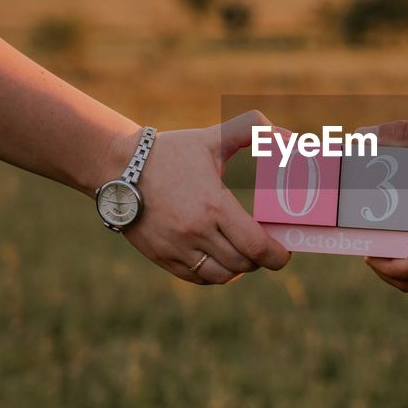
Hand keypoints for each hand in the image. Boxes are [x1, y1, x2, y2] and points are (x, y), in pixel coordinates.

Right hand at [114, 111, 290, 284]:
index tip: (284, 252)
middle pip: (241, 263)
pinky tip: (221, 260)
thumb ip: (252, 130)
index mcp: (213, 205)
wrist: (119, 167)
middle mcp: (195, 232)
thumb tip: (289, 138)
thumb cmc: (171, 152)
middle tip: (267, 250)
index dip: (276, 255)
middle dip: (260, 260)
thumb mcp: (212, 138)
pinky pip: (196, 277)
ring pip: (220, 275)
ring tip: (244, 254)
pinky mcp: (162, 257)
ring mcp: (176, 248)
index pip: (255, 245)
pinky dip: (215, 274)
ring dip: (238, 269)